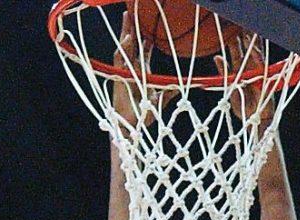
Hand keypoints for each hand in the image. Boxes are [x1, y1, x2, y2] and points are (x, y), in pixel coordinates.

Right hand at [112, 11, 160, 129]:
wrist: (132, 126)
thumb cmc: (144, 116)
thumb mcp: (160, 101)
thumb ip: (169, 93)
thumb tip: (180, 87)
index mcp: (142, 74)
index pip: (143, 53)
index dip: (146, 41)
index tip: (150, 30)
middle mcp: (132, 70)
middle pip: (132, 45)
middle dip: (133, 29)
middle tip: (134, 13)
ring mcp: (124, 72)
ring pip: (125, 48)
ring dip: (126, 32)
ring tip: (128, 16)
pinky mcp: (119, 77)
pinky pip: (120, 59)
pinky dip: (123, 49)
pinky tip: (127, 38)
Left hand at [216, 35, 271, 129]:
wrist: (255, 123)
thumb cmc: (243, 109)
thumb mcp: (229, 90)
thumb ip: (224, 72)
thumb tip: (216, 56)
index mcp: (239, 71)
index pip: (236, 52)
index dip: (232, 40)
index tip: (227, 27)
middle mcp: (249, 70)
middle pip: (246, 49)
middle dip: (243, 37)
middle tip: (240, 23)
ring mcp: (257, 74)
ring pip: (255, 55)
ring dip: (251, 43)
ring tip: (247, 32)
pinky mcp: (264, 81)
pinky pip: (261, 67)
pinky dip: (257, 58)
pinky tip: (253, 50)